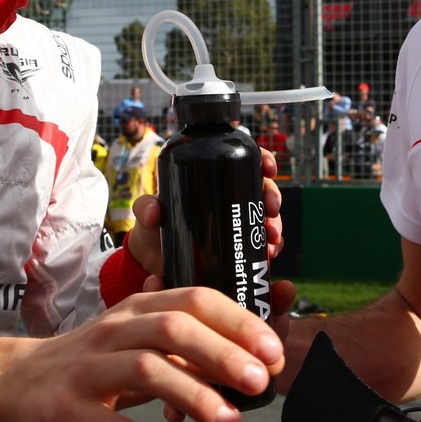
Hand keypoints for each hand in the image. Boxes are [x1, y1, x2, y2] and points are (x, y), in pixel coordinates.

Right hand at [0, 287, 284, 421]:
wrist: (13, 382)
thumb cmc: (90, 363)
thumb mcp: (138, 344)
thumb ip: (189, 352)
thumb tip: (249, 366)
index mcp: (137, 308)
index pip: (194, 300)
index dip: (238, 322)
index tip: (274, 350)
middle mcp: (115, 330)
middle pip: (174, 328)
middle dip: (223, 352)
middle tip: (261, 381)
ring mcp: (89, 368)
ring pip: (147, 371)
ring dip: (195, 397)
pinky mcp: (69, 410)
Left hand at [127, 147, 285, 279]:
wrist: (156, 263)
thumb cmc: (154, 228)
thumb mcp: (148, 215)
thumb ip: (145, 208)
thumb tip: (154, 213)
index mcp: (214, 177)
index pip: (244, 159)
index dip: (262, 159)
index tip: (268, 168)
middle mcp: (232, 196)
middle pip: (262, 187)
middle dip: (272, 196)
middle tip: (269, 210)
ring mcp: (240, 220)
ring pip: (268, 216)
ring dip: (275, 224)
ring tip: (271, 239)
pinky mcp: (243, 244)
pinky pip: (265, 242)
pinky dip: (272, 246)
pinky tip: (270, 254)